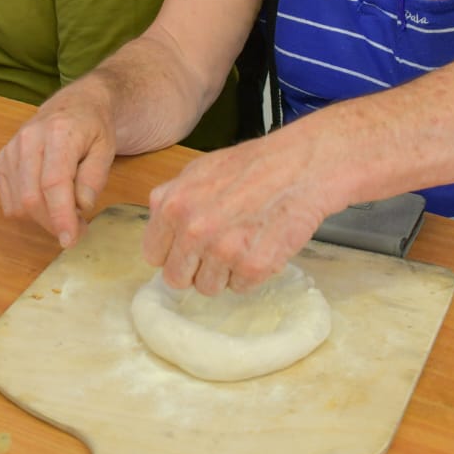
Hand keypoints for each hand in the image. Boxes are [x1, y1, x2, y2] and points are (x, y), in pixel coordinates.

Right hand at [0, 89, 118, 248]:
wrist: (75, 104)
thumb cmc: (94, 128)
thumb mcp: (106, 149)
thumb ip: (94, 177)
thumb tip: (82, 206)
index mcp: (59, 132)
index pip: (53, 183)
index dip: (61, 216)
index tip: (71, 239)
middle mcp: (28, 138)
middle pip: (31, 197)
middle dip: (53, 223)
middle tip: (78, 229)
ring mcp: (11, 148)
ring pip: (18, 202)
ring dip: (42, 220)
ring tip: (65, 212)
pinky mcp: (2, 159)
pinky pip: (8, 200)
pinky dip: (27, 212)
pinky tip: (47, 203)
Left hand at [142, 135, 339, 295]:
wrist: (300, 167)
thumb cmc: (252, 165)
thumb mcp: (198, 170)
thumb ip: (172, 198)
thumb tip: (159, 225)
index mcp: (173, 206)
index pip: (153, 254)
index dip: (171, 252)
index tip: (185, 249)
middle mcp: (194, 231)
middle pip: (176, 278)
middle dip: (193, 269)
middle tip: (214, 252)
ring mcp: (223, 251)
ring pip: (208, 288)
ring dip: (223, 273)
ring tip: (241, 244)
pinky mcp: (253, 266)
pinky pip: (240, 288)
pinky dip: (250, 274)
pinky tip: (260, 247)